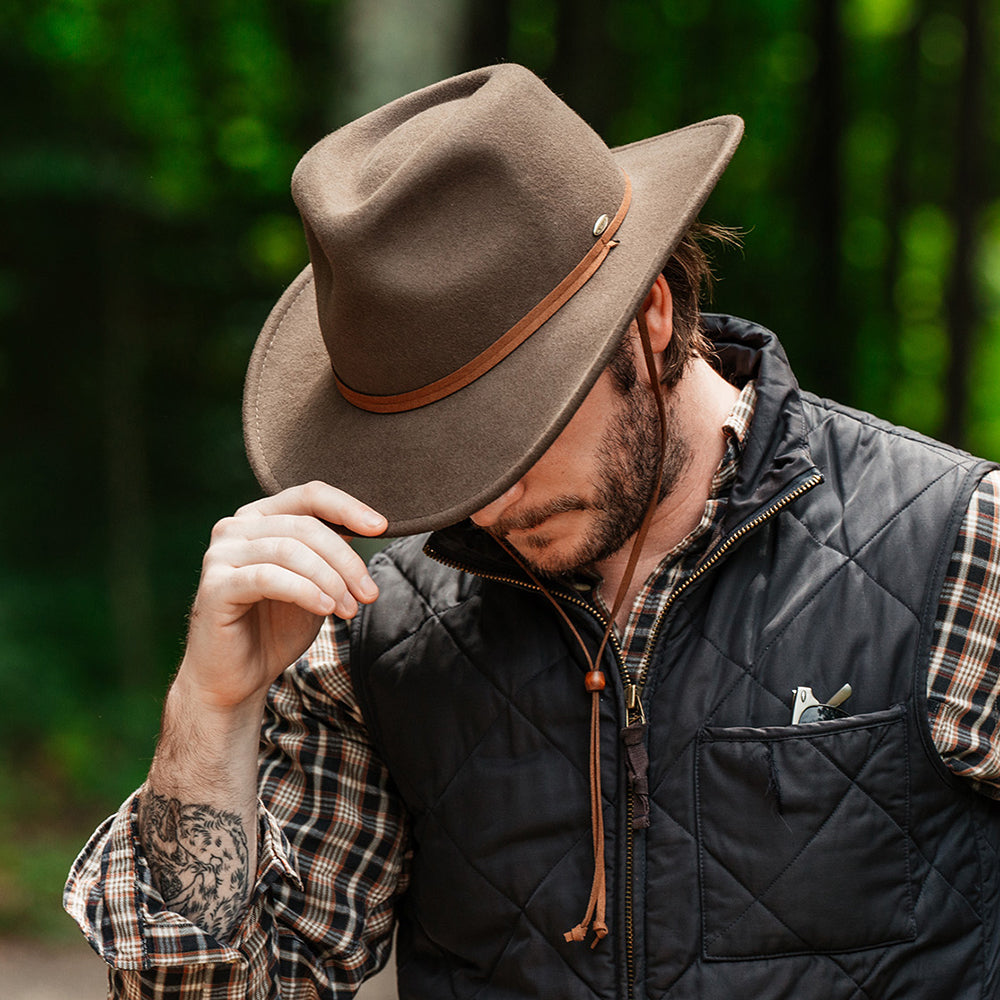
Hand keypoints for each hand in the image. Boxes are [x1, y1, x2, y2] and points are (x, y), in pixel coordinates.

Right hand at [177, 482, 386, 711]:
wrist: (237, 677)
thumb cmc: (275, 628)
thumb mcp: (315, 582)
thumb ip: (331, 552)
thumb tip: (371, 526)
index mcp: (260, 517)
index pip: (309, 495)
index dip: (348, 508)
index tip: (381, 528)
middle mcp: (236, 528)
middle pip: (306, 526)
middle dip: (346, 560)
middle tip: (368, 592)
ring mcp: (221, 554)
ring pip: (291, 550)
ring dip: (330, 581)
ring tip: (349, 609)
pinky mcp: (215, 585)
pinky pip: (269, 577)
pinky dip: (305, 591)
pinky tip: (326, 609)